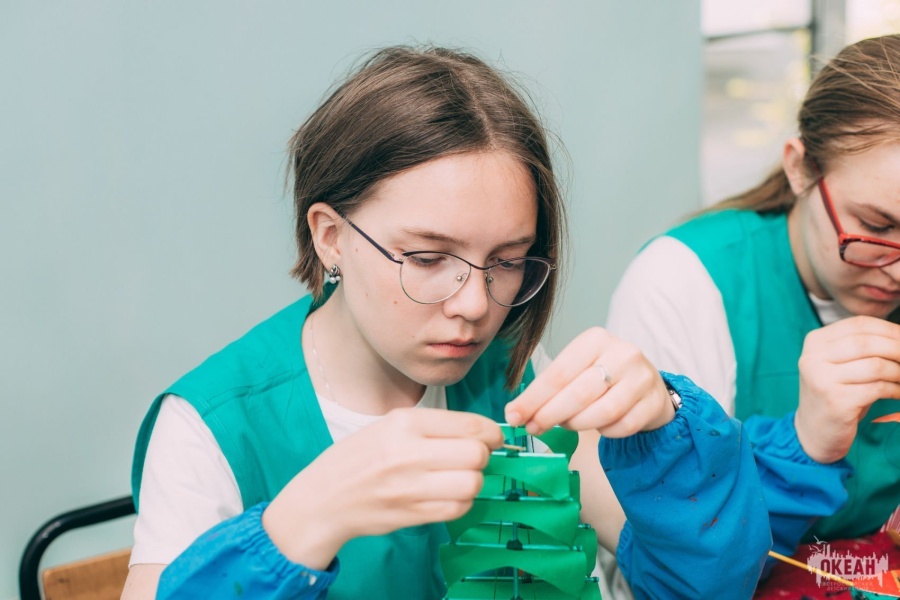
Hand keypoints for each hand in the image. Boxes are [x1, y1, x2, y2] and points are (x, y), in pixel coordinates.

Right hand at [262, 408, 502, 567]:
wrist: (323, 498)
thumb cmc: (359, 457)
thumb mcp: (389, 425)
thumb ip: (434, 426)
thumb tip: (482, 433)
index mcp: (405, 422)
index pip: (470, 425)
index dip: (491, 433)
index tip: (492, 438)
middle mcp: (408, 452)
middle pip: (475, 454)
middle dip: (482, 457)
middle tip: (472, 458)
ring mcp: (410, 486)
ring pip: (472, 483)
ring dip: (473, 481)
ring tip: (459, 477)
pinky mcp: (412, 514)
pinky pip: (457, 508)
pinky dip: (461, 502)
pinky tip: (447, 495)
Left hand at [505, 327, 674, 437]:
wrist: (648, 385)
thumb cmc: (602, 376)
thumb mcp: (576, 370)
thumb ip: (548, 389)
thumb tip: (516, 412)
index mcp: (596, 339)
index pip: (558, 373)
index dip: (533, 398)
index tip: (513, 416)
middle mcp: (622, 354)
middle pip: (578, 393)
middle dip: (550, 414)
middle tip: (533, 428)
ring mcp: (642, 378)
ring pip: (602, 411)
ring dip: (577, 424)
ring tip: (566, 424)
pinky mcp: (654, 402)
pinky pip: (622, 426)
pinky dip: (605, 431)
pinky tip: (598, 425)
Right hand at [795, 316, 899, 462]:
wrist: (814, 431)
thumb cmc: (837, 394)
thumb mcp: (841, 364)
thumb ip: (863, 347)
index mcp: (815, 342)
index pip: (860, 325)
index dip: (891, 330)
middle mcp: (814, 357)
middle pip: (868, 343)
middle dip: (899, 350)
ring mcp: (822, 379)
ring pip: (876, 365)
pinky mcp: (835, 400)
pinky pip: (877, 388)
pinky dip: (896, 389)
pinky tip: (899, 393)